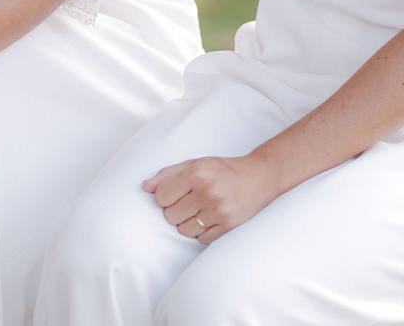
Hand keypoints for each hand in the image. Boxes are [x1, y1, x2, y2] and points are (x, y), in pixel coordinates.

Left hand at [143, 154, 275, 243]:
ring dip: (187, 222)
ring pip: (183, 230)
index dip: (164, 197)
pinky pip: (200, 239)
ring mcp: (218, 211)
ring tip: (198, 210)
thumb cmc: (222, 169)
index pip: (161, 196)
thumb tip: (145, 187)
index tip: (173, 193)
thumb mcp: (195, 163)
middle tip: (188, 201)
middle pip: (170, 216)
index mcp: (196, 173)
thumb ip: (168, 174)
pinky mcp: (227, 226)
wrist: (258, 177)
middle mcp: (207, 192)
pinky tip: (209, 217)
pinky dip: (200, 231)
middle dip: (174, 210)